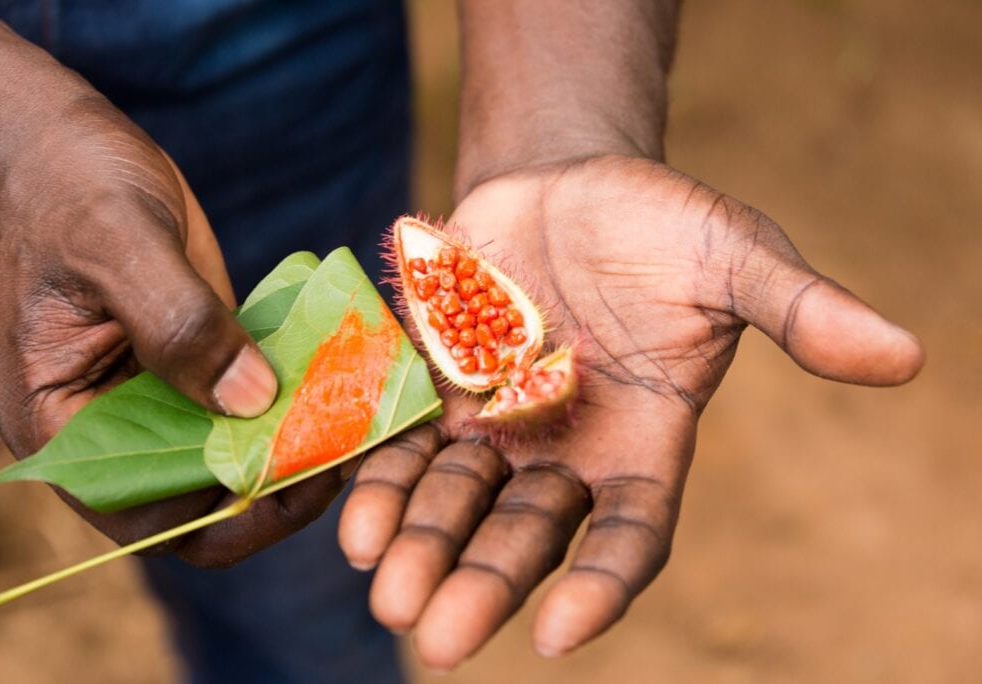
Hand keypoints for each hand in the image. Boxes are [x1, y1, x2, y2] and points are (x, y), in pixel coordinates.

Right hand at [0, 26, 344, 565]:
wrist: (64, 145)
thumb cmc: (70, 187)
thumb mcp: (121, 248)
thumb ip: (180, 327)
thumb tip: (253, 403)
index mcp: (64, 425)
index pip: (150, 515)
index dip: (231, 513)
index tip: (306, 476)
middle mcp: (111, 427)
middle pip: (202, 499)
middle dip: (278, 485)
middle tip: (354, 447)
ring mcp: (156, 396)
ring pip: (233, 454)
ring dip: (296, 443)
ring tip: (361, 416)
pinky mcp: (195, 362)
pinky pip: (248, 400)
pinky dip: (294, 397)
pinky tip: (343, 376)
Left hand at [339, 155, 923, 666]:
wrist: (567, 184)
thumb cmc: (660, 225)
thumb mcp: (735, 257)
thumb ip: (800, 311)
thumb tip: (906, 357)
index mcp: (644, 443)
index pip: (628, 535)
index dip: (599, 584)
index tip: (560, 633)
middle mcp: (567, 451)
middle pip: (526, 535)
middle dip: (484, 584)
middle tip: (435, 640)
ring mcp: (497, 425)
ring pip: (459, 504)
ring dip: (423, 551)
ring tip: (387, 596)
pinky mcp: (439, 390)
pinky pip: (406, 450)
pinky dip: (383, 487)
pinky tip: (355, 525)